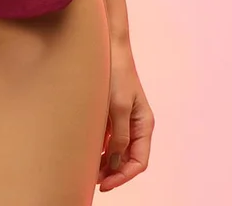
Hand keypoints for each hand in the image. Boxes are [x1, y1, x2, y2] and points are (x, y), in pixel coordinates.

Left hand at [96, 39, 154, 191]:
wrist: (108, 46)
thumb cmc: (116, 73)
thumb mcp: (118, 106)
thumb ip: (120, 136)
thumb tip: (116, 162)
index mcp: (144, 124)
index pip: (139, 161)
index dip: (123, 176)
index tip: (105, 184)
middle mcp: (136, 124)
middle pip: (128, 159)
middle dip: (113, 172)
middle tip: (93, 180)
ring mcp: (124, 118)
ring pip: (117, 150)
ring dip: (106, 162)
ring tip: (88, 170)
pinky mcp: (112, 112)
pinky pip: (109, 138)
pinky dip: (100, 148)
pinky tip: (87, 152)